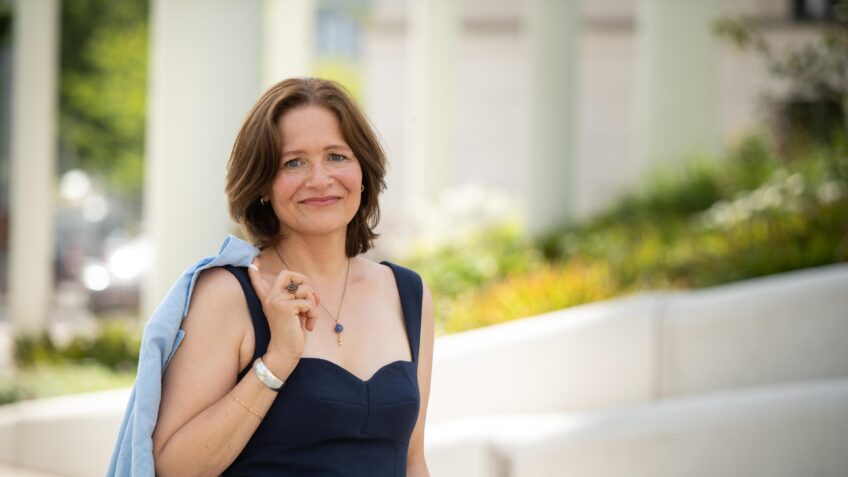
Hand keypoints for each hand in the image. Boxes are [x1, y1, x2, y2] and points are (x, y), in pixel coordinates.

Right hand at [246, 257, 319, 372]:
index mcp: (269, 300)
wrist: (284, 354)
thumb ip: (298, 299)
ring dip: (313, 304)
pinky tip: (310, 325)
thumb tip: (310, 288)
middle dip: (305, 282)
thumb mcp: (294, 314)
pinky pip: (309, 303)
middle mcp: (270, 298)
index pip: (258, 281)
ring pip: (305, 290)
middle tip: (310, 299)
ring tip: (309, 318)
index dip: (255, 270)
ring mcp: (276, 301)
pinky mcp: (286, 308)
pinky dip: (314, 313)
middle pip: (288, 274)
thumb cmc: (291, 335)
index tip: (253, 260)